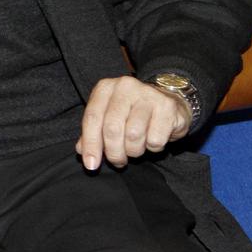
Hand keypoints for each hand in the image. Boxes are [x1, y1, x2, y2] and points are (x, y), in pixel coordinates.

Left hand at [76, 75, 190, 170]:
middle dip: (113, 152)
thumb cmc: (132, 112)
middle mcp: (125, 86)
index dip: (90, 144)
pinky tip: (153, 138)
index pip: (92, 118)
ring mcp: (148, 94)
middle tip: (118, 161)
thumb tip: (82, 151)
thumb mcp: (109, 117)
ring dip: (134, 150)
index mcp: (105, 88)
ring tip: (136, 147)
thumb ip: (94, 132)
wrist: (169, 101)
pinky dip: (152, 147)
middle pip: (112, 128)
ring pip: (134, 135)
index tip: (91, 164)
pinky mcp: (167, 107)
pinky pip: (155, 139)